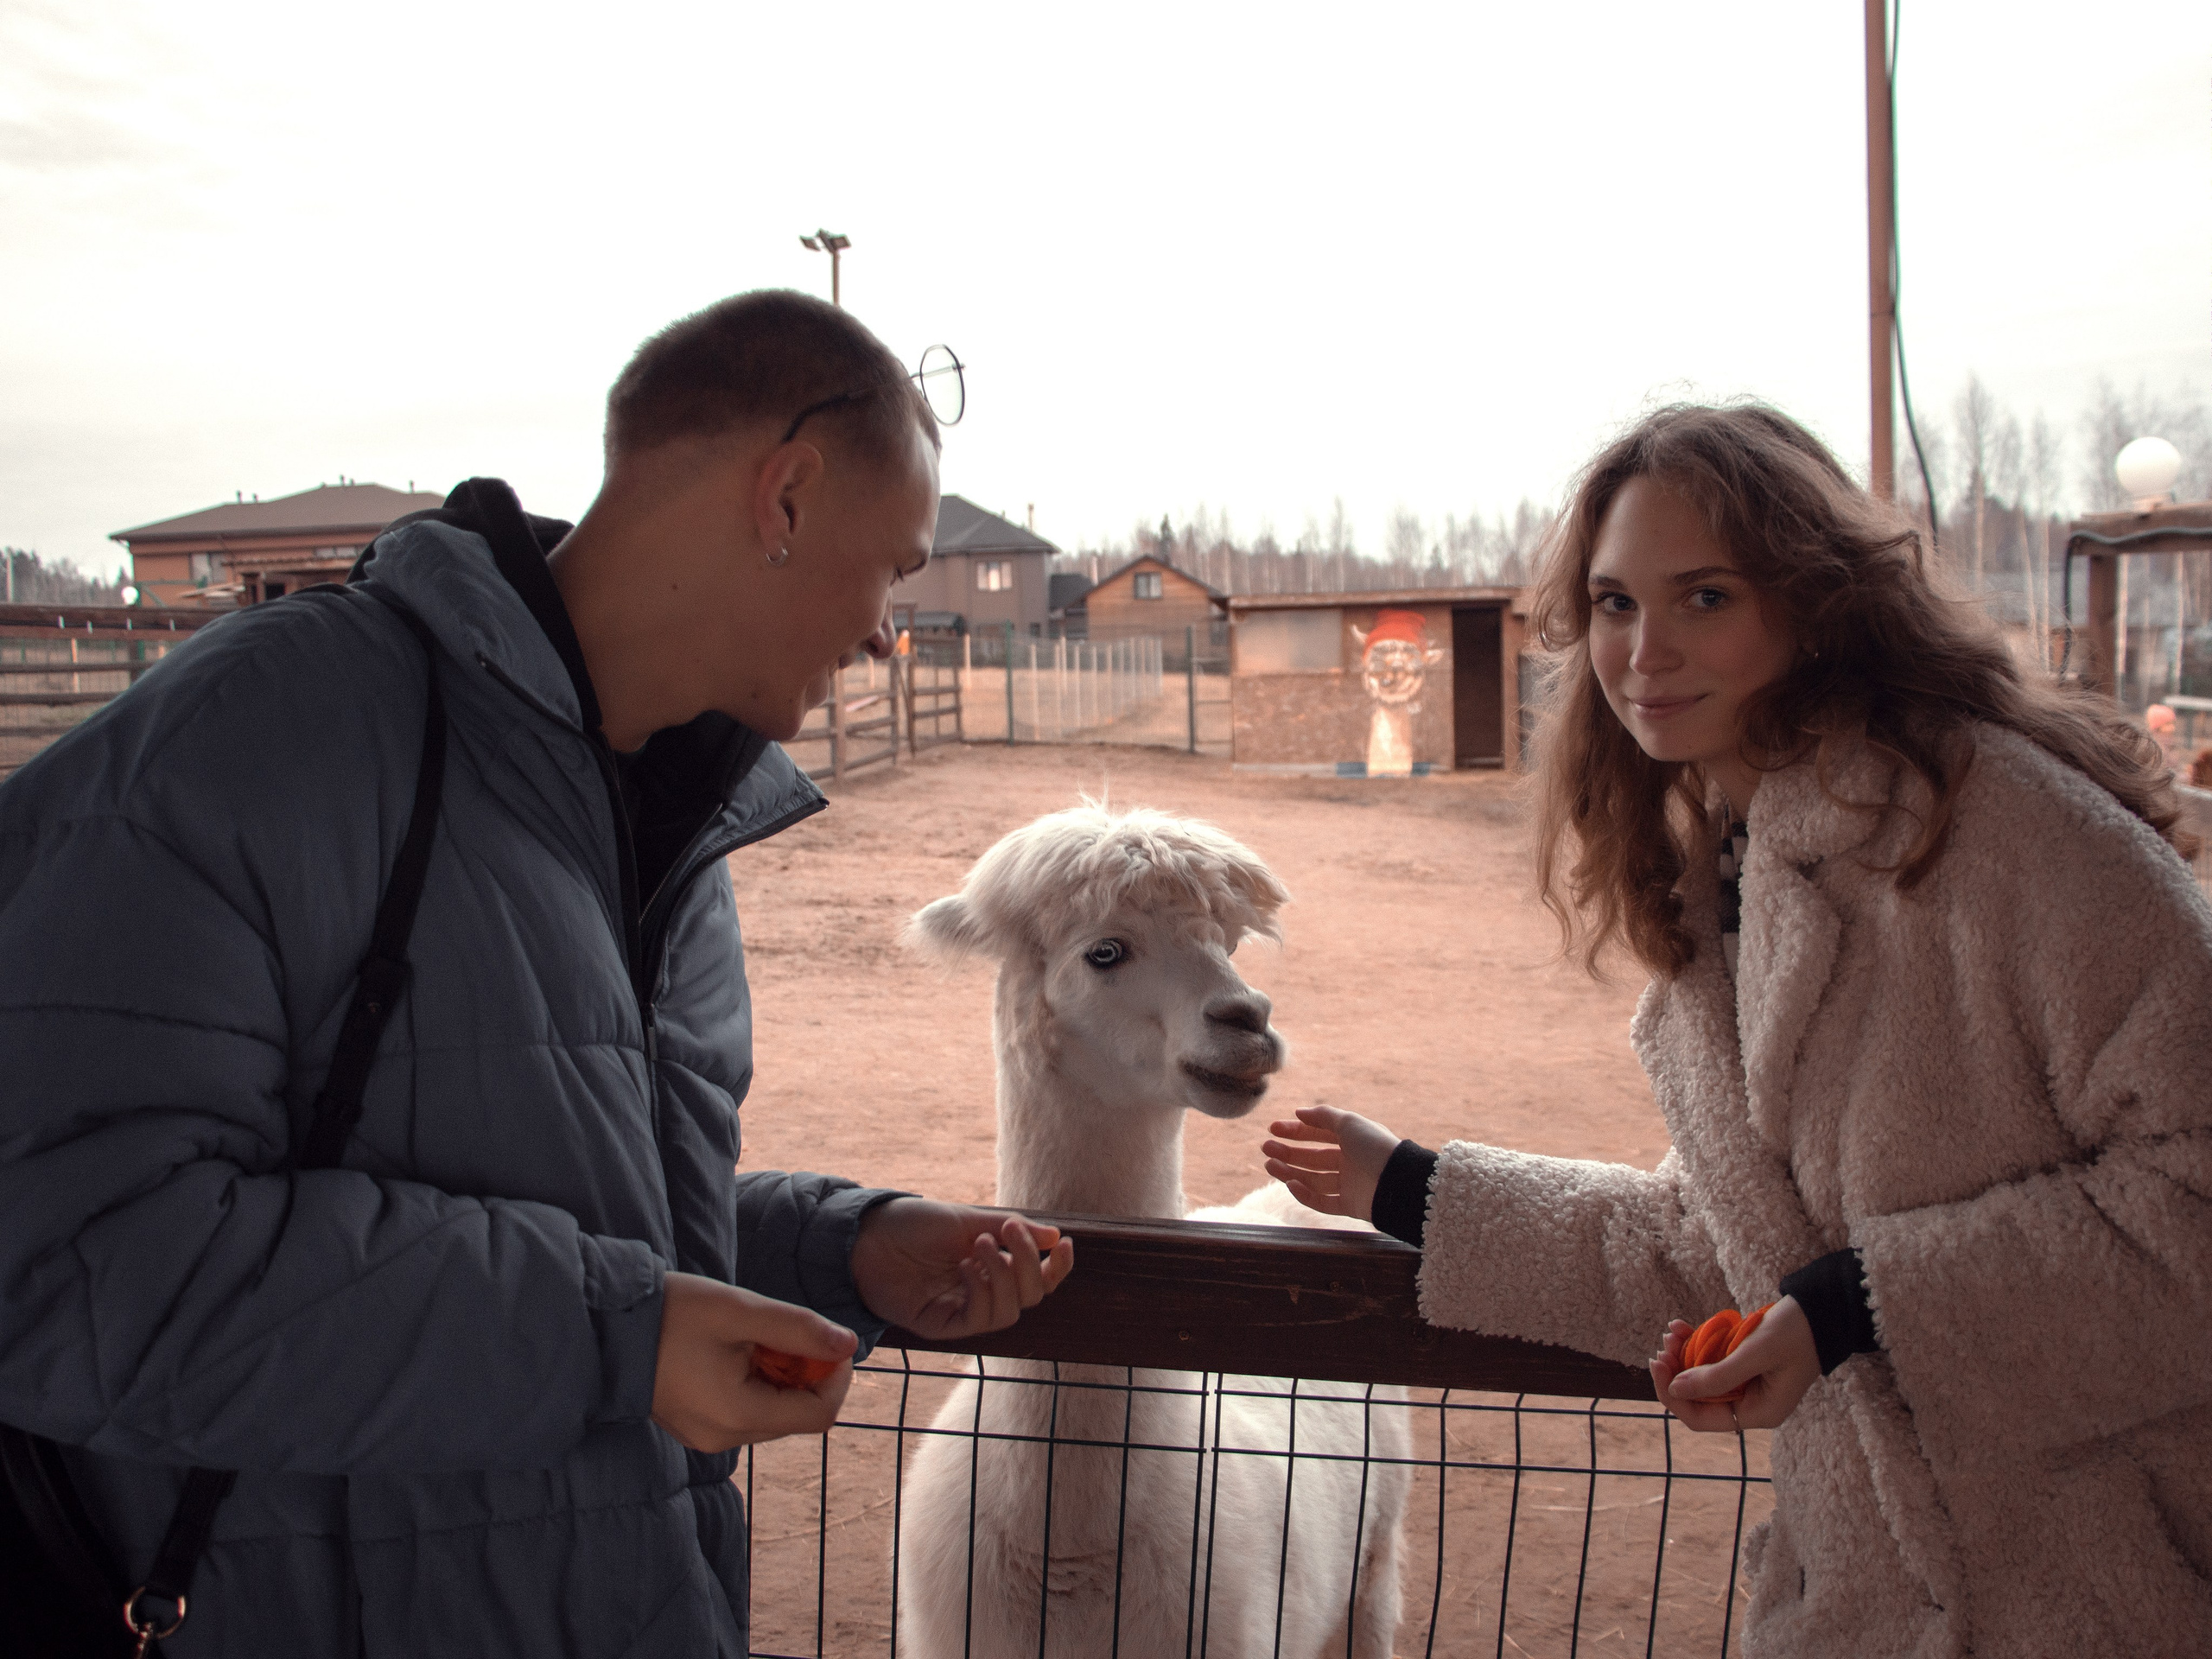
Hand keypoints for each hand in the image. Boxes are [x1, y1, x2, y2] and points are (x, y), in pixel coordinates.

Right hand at [651, 1272, 857, 1452]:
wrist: (605, 1327)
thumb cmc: (673, 1313)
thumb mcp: (742, 1311)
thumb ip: (799, 1329)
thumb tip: (848, 1344)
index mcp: (737, 1415)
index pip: (818, 1414)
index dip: (837, 1377)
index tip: (830, 1340)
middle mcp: (724, 1438)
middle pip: (797, 1416)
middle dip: (808, 1374)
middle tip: (787, 1331)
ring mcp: (707, 1437)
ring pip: (773, 1414)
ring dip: (782, 1377)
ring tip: (755, 1338)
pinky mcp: (696, 1427)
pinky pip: (746, 1412)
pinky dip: (757, 1384)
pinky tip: (736, 1352)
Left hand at [850, 1198, 1074, 1340]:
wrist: (867, 1235)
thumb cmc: (914, 1224)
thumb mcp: (967, 1220)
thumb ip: (1010, 1230)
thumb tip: (1054, 1236)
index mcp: (993, 1266)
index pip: (1038, 1278)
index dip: (1057, 1267)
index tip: (1065, 1243)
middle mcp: (982, 1291)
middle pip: (1030, 1297)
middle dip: (1030, 1265)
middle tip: (1009, 1231)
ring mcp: (962, 1310)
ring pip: (1009, 1312)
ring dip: (1004, 1277)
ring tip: (981, 1245)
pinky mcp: (941, 1325)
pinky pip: (978, 1320)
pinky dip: (981, 1292)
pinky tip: (966, 1267)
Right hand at [1260, 1104, 1400, 1222]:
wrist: (1398, 1181)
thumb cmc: (1376, 1146)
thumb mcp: (1349, 1122)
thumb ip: (1323, 1116)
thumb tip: (1299, 1111)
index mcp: (1351, 1140)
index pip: (1318, 1134)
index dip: (1296, 1131)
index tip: (1273, 1129)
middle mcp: (1349, 1162)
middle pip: (1313, 1157)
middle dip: (1288, 1152)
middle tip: (1265, 1148)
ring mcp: (1349, 1185)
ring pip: (1313, 1179)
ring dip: (1290, 1172)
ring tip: (1269, 1165)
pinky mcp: (1350, 1206)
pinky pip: (1322, 1202)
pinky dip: (1305, 1195)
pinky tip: (1290, 1184)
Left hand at [1650, 1294, 1820, 1432]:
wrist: (1822, 1311)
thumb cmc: (1795, 1333)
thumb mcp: (1754, 1353)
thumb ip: (1717, 1375)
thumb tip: (1675, 1389)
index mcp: (1758, 1413)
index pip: (1700, 1419)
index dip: (1672, 1395)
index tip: (1657, 1363)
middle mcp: (1751, 1406)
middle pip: (1697, 1399)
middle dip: (1675, 1371)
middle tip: (1664, 1343)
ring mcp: (1747, 1387)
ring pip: (1700, 1378)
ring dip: (1682, 1355)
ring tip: (1673, 1330)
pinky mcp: (1744, 1368)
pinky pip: (1711, 1362)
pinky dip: (1695, 1345)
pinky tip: (1682, 1326)